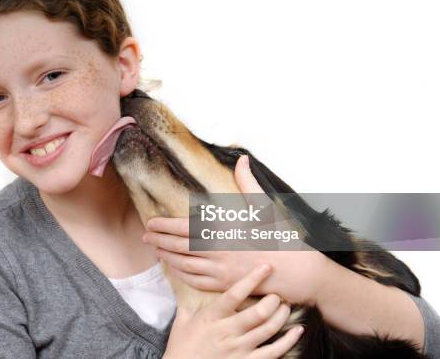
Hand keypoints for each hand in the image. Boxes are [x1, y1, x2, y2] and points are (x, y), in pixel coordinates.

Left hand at [143, 155, 327, 303]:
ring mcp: (221, 273)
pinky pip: (196, 282)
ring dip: (167, 258)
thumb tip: (242, 159)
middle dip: (159, 242)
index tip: (151, 223)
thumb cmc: (283, 238)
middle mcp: (218, 253)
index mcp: (225, 231)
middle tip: (145, 237)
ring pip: (184, 266)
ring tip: (156, 251)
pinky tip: (175, 269)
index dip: (164, 226)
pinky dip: (181, 275)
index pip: (185, 228)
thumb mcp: (265, 208)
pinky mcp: (226, 287)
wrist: (300, 273)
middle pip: (179, 248)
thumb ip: (248, 183)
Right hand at [163, 264, 303, 358]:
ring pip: (269, 329)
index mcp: (212, 317)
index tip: (265, 266)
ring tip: (285, 306)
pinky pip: (274, 352)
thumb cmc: (181, 346)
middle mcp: (227, 332)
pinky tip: (297, 331)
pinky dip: (289, 341)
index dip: (252, 278)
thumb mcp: (183, 320)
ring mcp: (239, 349)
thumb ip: (188, 299)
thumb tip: (181, 276)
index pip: (235, 294)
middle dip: (273, 300)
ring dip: (282, 315)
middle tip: (277, 293)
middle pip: (259, 312)